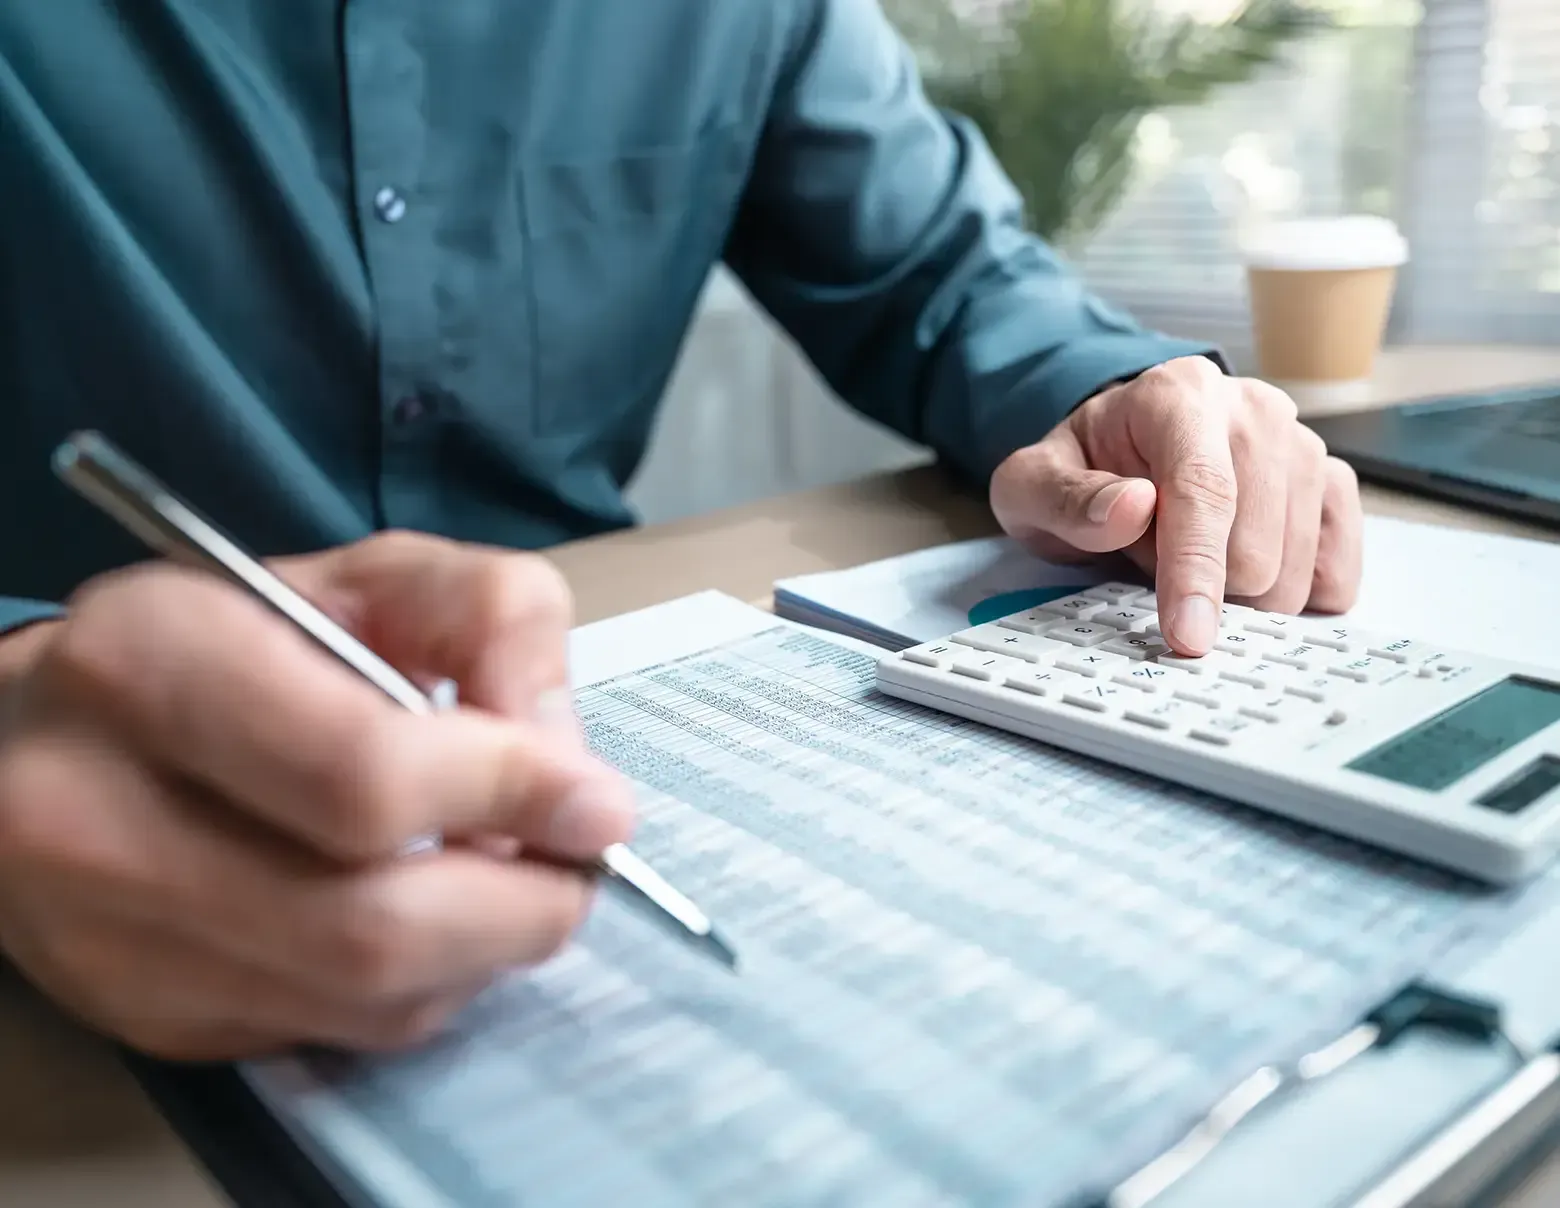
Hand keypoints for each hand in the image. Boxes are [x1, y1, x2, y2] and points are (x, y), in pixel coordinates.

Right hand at [0, 531, 633, 1061]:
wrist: (48, 733)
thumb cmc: (227, 641)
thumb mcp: (366, 576)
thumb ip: (488, 620)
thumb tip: (564, 760)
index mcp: (149, 662)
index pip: (361, 772)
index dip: (508, 796)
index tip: (597, 803)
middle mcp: (98, 814)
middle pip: (366, 925)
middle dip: (519, 905)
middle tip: (579, 865)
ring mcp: (112, 940)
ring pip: (362, 1000)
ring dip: (486, 952)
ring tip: (517, 882)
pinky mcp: (147, 1016)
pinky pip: (337, 1033)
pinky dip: (428, 987)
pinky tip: (439, 921)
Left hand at [989, 356, 1363, 655]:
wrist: (1118, 448)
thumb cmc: (1079, 472)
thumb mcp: (1032, 486)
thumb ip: (1067, 500)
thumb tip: (1131, 508)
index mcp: (1179, 395)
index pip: (1204, 492)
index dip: (1196, 571)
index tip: (1188, 635)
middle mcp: (1253, 409)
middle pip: (1256, 548)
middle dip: (1199, 584)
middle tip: (1152, 556)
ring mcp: (1303, 445)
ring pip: (1295, 571)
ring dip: (1235, 591)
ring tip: (1192, 552)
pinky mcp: (1331, 483)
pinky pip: (1335, 571)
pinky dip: (1290, 594)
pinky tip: (1244, 575)